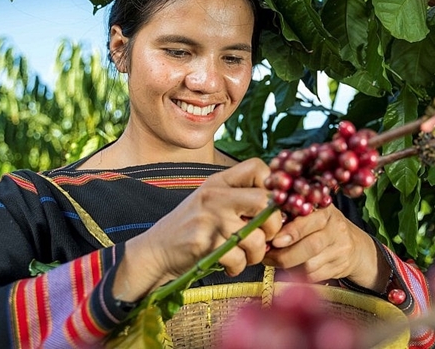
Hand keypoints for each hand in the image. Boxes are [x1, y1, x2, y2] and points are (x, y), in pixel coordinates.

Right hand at [113, 158, 280, 300]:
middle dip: (272, 225)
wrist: (156, 250)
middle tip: (263, 236)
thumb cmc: (191, 226)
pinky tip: (229, 264)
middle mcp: (215, 196)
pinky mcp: (205, 244)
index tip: (268, 206)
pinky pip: (239, 258)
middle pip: (264, 202)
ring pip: (256, 237)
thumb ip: (238, 195)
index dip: (272, 186)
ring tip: (244, 255)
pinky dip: (238, 267)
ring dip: (256, 253)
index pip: (258, 167)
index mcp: (219, 181)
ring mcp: (209, 219)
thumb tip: (278, 202)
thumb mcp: (211, 199)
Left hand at [263, 205, 387, 290]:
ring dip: (289, 266)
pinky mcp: (340, 268)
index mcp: (326, 211)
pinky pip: (314, 276)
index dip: (291, 232)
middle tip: (268, 256)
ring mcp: (340, 250)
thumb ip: (293, 215)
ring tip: (276, 261)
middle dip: (285, 254)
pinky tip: (292, 268)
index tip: (274, 240)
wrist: (355, 246)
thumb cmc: (323, 226)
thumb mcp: (313, 213)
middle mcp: (337, 229)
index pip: (309, 221)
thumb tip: (265, 225)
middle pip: (311, 246)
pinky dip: (299, 275)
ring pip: (310, 265)